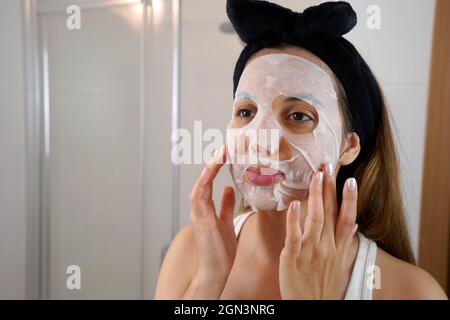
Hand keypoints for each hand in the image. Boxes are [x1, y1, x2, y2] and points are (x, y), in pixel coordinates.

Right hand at [188, 145, 236, 292]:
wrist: (216, 269)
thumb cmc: (220, 250)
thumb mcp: (227, 221)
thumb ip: (226, 205)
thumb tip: (229, 188)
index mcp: (205, 208)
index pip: (208, 182)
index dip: (215, 167)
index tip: (225, 153)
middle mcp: (199, 208)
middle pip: (203, 180)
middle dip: (212, 163)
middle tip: (224, 148)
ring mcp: (198, 213)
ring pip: (200, 184)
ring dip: (209, 168)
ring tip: (220, 154)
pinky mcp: (200, 219)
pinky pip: (199, 195)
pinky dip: (204, 181)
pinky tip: (212, 170)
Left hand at [279, 164, 358, 299]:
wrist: (312, 308)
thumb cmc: (326, 287)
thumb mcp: (342, 266)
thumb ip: (347, 245)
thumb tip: (354, 226)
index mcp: (339, 248)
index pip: (346, 218)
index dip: (350, 199)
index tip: (350, 179)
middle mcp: (327, 247)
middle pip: (331, 212)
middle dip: (331, 187)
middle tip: (328, 164)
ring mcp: (310, 250)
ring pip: (315, 218)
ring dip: (316, 195)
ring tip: (316, 175)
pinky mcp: (292, 256)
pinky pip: (294, 235)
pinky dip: (294, 219)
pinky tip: (294, 204)